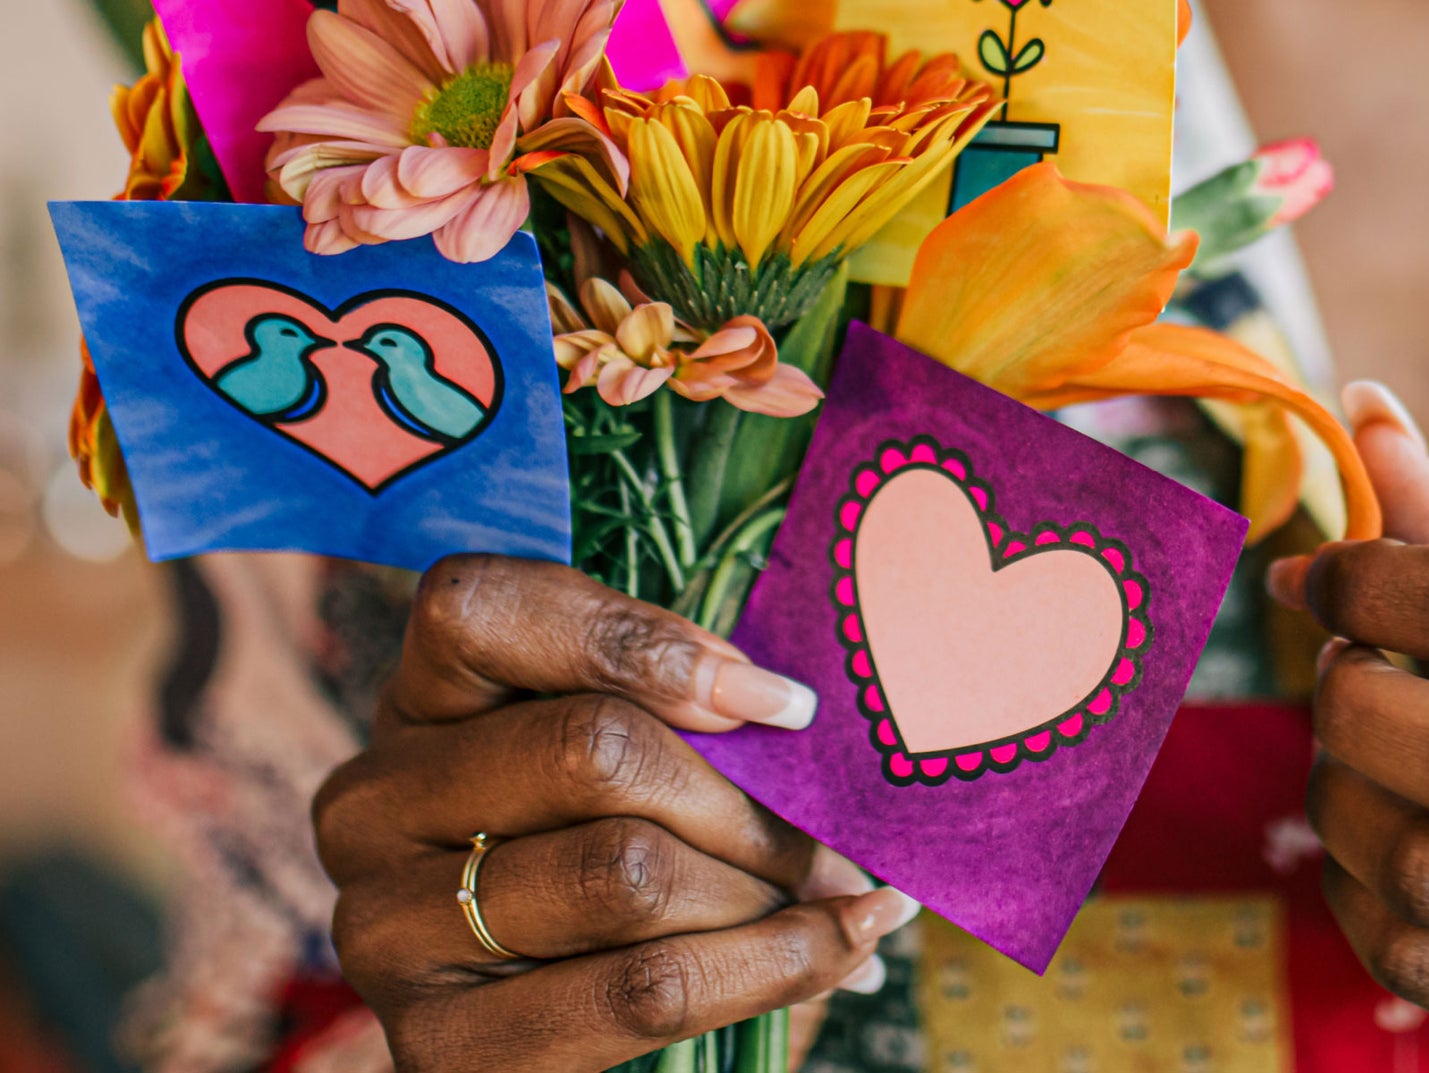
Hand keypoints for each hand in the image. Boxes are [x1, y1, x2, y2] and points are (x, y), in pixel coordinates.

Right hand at [314, 555, 916, 1072]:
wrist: (538, 1008)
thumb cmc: (597, 830)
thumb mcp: (606, 731)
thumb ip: (663, 695)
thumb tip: (782, 710)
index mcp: (417, 696)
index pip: (488, 608)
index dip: (645, 642)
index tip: (781, 704)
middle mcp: (375, 802)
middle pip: (592, 749)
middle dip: (744, 795)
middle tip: (831, 827)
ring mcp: (389, 928)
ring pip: (628, 873)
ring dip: (766, 887)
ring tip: (835, 890)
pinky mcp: (440, 1047)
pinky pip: (644, 992)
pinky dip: (777, 964)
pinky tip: (844, 945)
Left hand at [1268, 381, 1428, 1034]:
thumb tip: (1361, 402)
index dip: (1369, 583)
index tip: (1316, 578)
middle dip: (1358, 700)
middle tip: (1347, 667)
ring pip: (1420, 866)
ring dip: (1337, 797)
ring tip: (1347, 752)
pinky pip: (1412, 955)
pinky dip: (1352, 895)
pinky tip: (1360, 841)